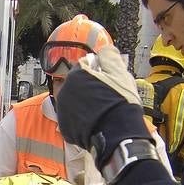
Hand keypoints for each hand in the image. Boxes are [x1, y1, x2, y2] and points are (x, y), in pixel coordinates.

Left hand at [56, 46, 150, 166]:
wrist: (118, 135)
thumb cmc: (120, 103)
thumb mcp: (120, 72)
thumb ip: (109, 56)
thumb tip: (105, 50)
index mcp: (77, 74)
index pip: (86, 66)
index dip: (99, 73)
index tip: (108, 81)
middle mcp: (65, 90)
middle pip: (79, 85)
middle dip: (91, 89)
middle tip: (107, 98)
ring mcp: (63, 110)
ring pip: (76, 102)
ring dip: (86, 104)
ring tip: (103, 112)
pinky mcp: (65, 127)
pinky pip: (74, 119)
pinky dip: (83, 120)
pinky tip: (96, 122)